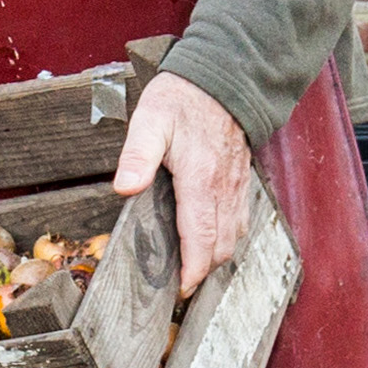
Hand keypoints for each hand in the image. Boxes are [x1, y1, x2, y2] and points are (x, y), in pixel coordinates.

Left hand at [108, 74, 257, 291]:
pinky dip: (227, 237)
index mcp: (200, 179)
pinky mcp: (241, 180)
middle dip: (202, 270)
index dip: (192, 270)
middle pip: (221, 246)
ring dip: (215, 256)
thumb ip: (137, 156)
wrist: (222, 78)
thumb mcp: (150, 121)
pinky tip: (210, 237)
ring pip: (235, 236)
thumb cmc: (183, 99)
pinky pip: (241, 219)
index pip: (201, 238)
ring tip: (192, 266)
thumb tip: (125, 189)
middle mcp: (223, 188)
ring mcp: (236, 185)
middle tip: (179, 283)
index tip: (181, 289)